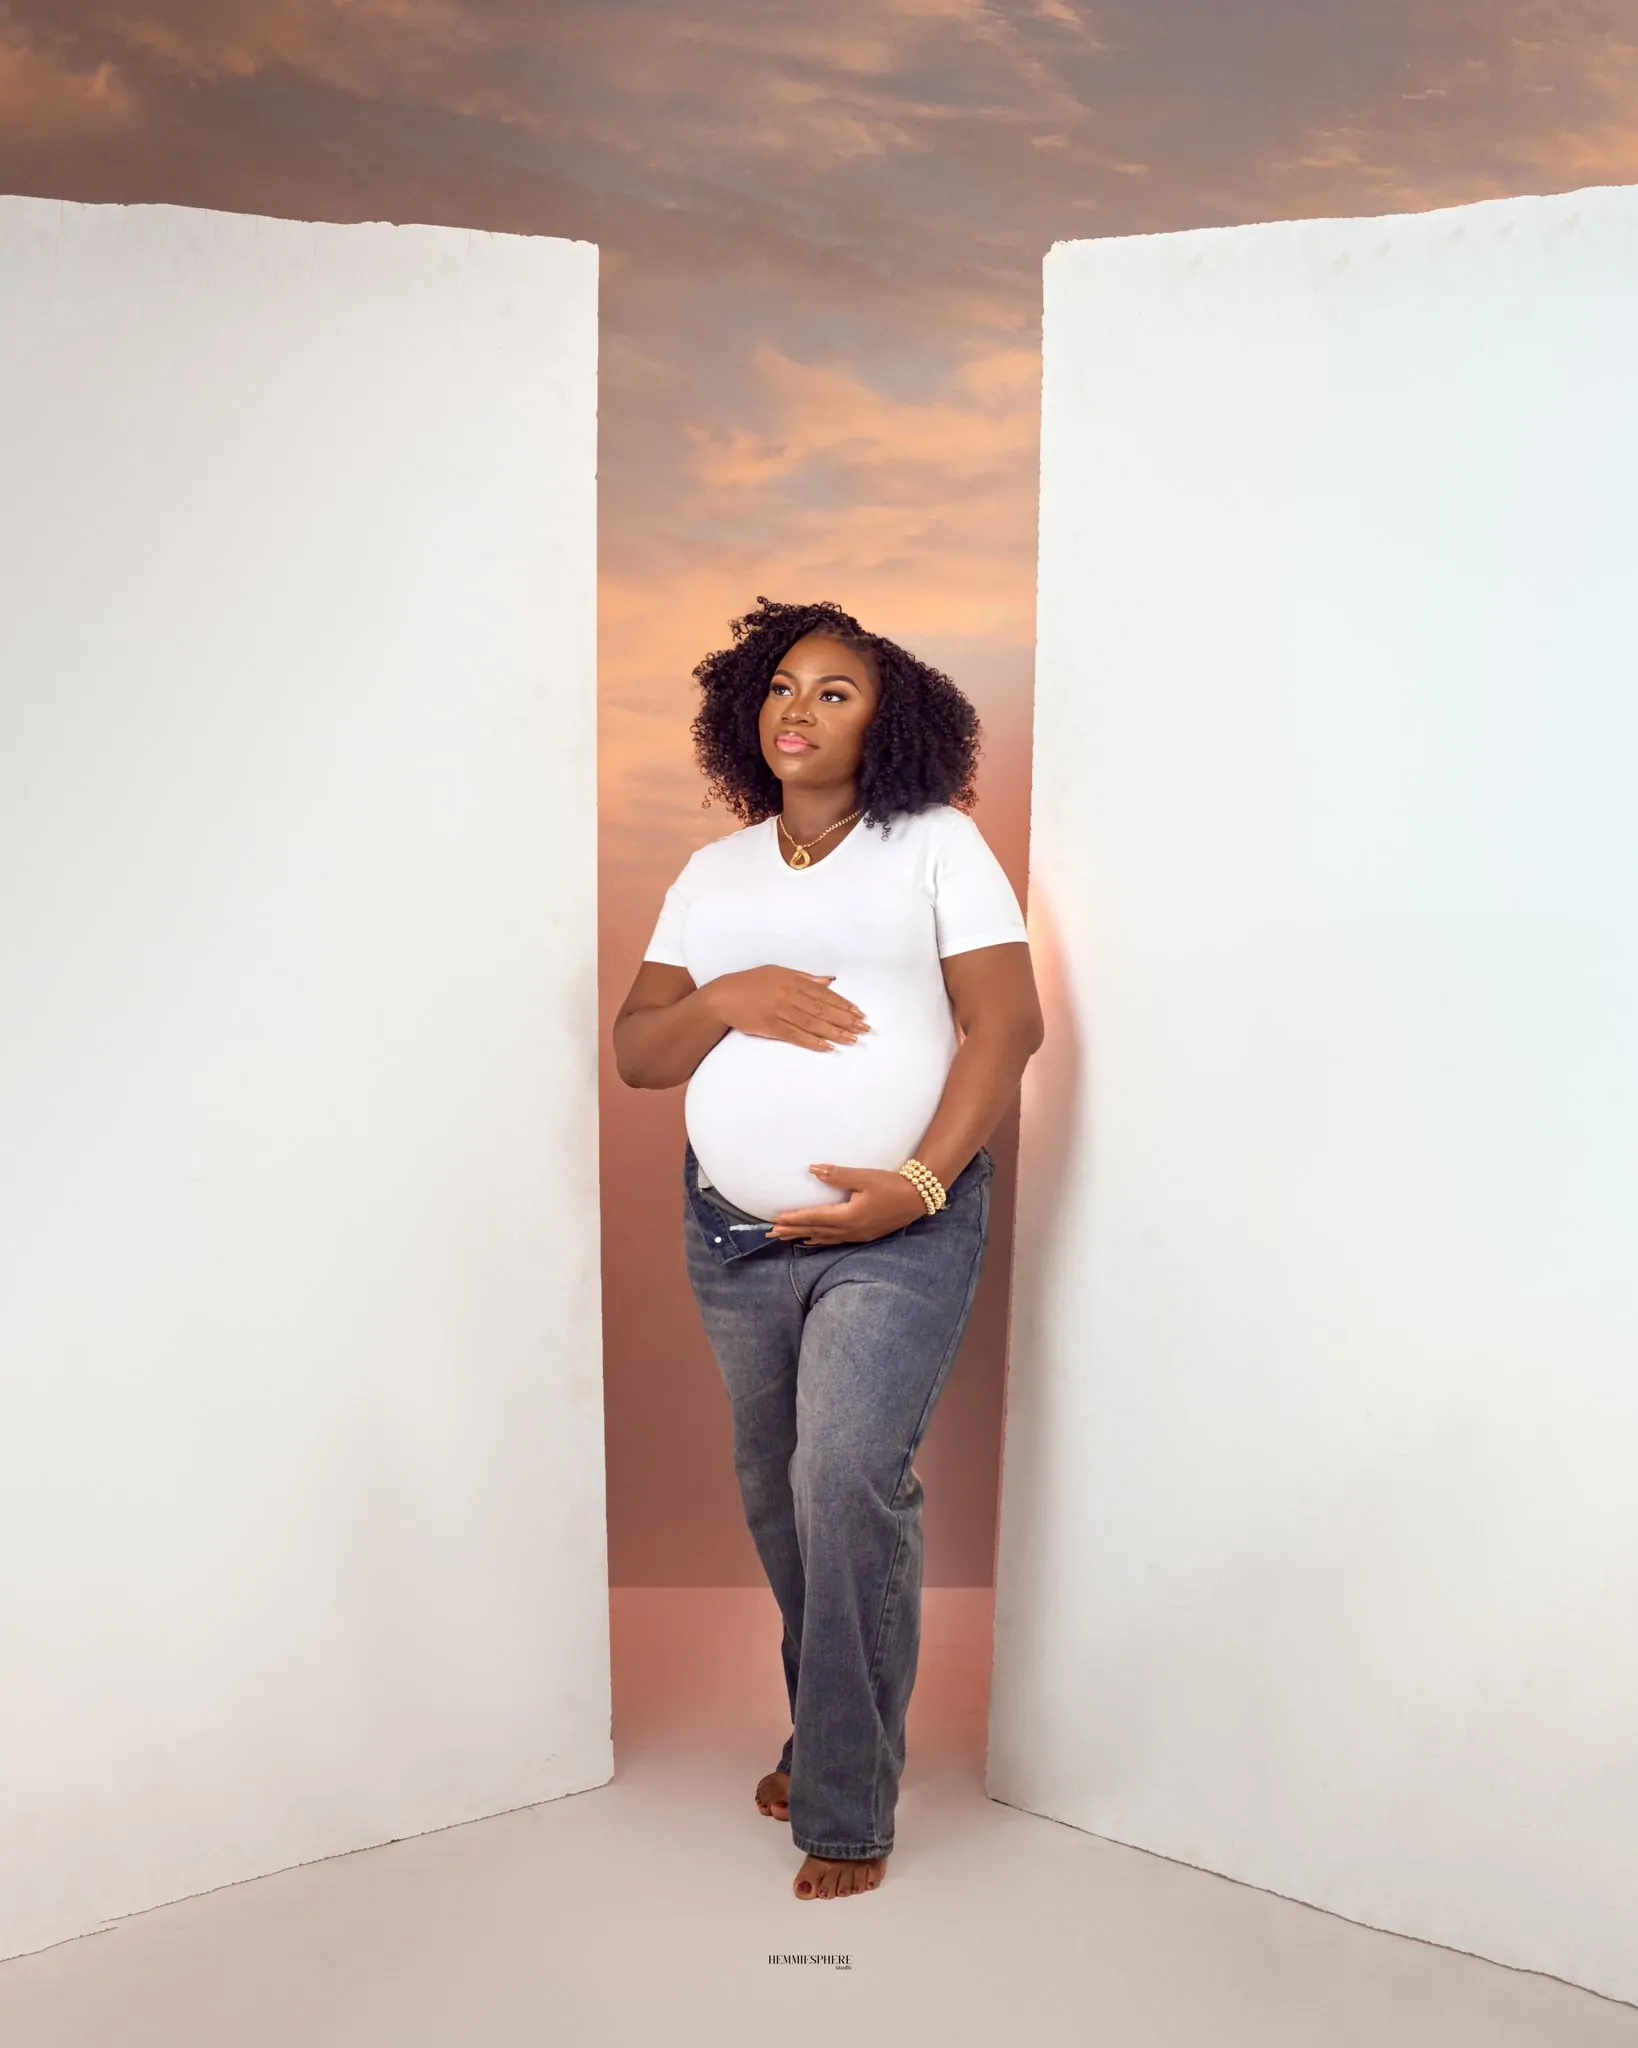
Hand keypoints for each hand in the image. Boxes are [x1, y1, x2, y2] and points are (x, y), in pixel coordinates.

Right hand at [703, 967, 867, 1051]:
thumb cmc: (751, 983)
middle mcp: (789, 995)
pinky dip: (812, 1042)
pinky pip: (795, 1036)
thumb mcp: (777, 973)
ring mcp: (780, 1011)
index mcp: (793, 980)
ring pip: (813, 1023)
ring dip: (834, 1032)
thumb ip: (804, 978)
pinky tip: (827, 1047)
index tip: (859, 1013)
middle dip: (845, 1019)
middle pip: (822, 1009)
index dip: (843, 1004)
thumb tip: (828, 981)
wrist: (723, 997)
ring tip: (852, 1039)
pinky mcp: (771, 1027)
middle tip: (864, 1028)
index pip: (824, 994)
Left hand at [769, 1164, 928, 1244]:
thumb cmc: (891, 1185)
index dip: (794, 1219)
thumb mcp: (864, 1177)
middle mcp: (851, 1230)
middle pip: (815, 1231)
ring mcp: (858, 1235)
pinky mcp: (864, 1235)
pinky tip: (812, 1241)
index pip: (815, 1218)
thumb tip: (814, 1170)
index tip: (776, 1220)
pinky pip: (835, 1240)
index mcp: (849, 1216)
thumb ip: (838, 1175)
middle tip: (771, 1233)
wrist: (917, 1198)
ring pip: (824, 1238)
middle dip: (792, 1231)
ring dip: (803, 1236)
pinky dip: (820, 1240)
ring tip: (786, 1238)